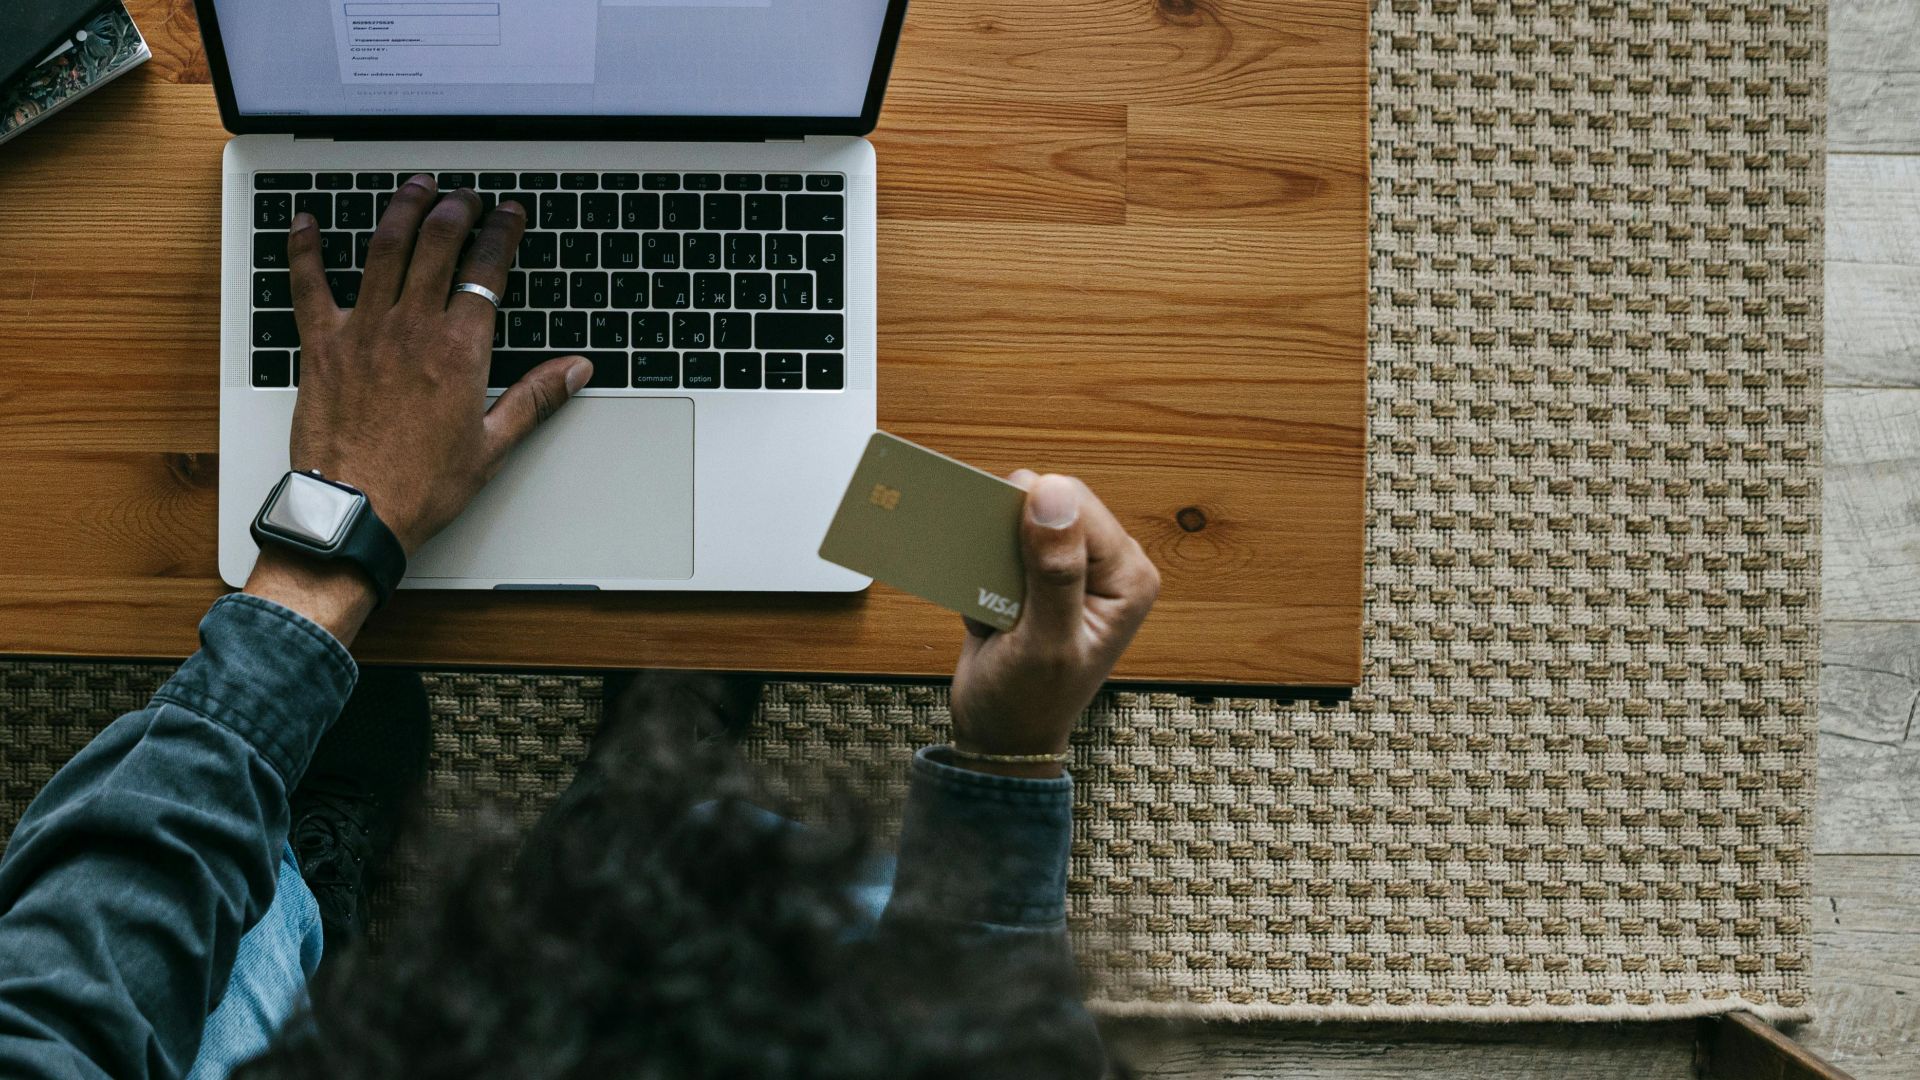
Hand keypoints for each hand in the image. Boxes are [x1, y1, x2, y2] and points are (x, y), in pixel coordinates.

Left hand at [244, 175, 590, 643]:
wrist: (355, 512)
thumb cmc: (422, 486)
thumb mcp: (493, 445)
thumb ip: (536, 398)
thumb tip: (576, 370)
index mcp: (459, 350)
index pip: (487, 271)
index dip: (502, 233)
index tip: (510, 214)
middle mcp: (411, 329)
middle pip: (436, 244)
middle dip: (456, 210)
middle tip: (466, 196)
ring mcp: (363, 331)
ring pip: (383, 249)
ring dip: (401, 209)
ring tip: (415, 187)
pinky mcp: (321, 345)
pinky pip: (308, 283)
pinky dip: (306, 248)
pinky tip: (307, 222)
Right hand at [949, 472, 1160, 777]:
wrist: (1002, 736)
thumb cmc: (1030, 702)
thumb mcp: (1046, 643)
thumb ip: (1054, 572)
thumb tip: (1052, 495)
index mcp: (1128, 575)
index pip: (1075, 504)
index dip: (1029, 519)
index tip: (1002, 564)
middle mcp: (1107, 564)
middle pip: (1047, 502)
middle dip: (1008, 541)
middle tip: (999, 595)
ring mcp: (1072, 567)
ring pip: (1018, 518)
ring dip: (991, 557)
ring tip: (997, 608)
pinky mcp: (1038, 574)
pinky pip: (1000, 543)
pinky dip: (982, 570)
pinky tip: (991, 613)